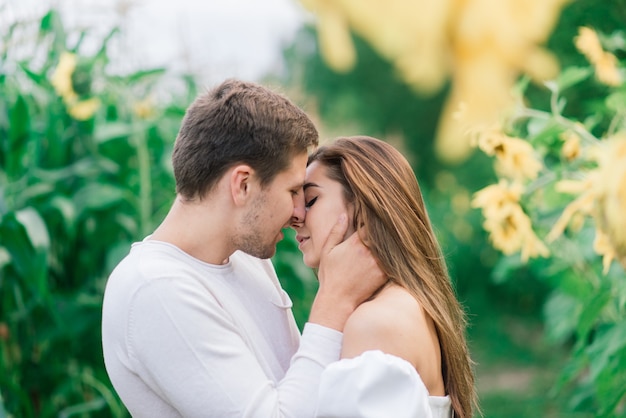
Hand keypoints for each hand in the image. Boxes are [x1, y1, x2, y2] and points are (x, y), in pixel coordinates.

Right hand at [308, 214, 385, 330]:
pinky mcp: (384, 274)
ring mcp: (378, 263)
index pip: (371, 222)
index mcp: (356, 242)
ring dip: (391, 240)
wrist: (338, 301)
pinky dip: (394, 255)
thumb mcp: (327, 251)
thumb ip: (336, 232)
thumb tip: (345, 214)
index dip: (374, 217)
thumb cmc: (330, 275)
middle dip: (385, 227)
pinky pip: (393, 260)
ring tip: (396, 233)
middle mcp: (369, 251)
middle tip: (392, 220)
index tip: (377, 213)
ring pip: (390, 245)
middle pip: (383, 233)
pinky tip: (395, 252)